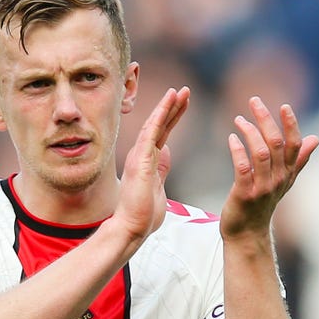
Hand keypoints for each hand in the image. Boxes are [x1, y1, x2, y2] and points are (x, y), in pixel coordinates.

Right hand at [113, 86, 189, 241]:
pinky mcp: (140, 159)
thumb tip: (167, 152)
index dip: (174, 117)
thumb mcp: (158, 187)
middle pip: (160, 125)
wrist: (132, 227)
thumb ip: (162, 169)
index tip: (183, 104)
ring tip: (180, 91)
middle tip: (185, 91)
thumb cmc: (143, 215)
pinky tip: (169, 101)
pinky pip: (152, 131)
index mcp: (148, 161)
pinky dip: (161, 114)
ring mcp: (140, 156)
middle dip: (173, 107)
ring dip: (167, 106)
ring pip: (156, 124)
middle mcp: (142, 154)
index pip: (163, 133)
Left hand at [221, 97, 318, 240]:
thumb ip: (299, 159)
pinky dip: (237, 150)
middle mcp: (279, 179)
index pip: (295, 144)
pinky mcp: (245, 195)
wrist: (246, 233)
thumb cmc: (262, 204)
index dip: (291, 124)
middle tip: (254, 101)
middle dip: (266, 119)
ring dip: (249, 132)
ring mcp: (263, 188)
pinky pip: (243, 168)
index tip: (284, 106)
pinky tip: (231, 138)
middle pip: (277, 143)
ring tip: (239, 119)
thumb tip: (315, 138)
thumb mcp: (283, 181)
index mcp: (288, 173)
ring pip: (261, 153)